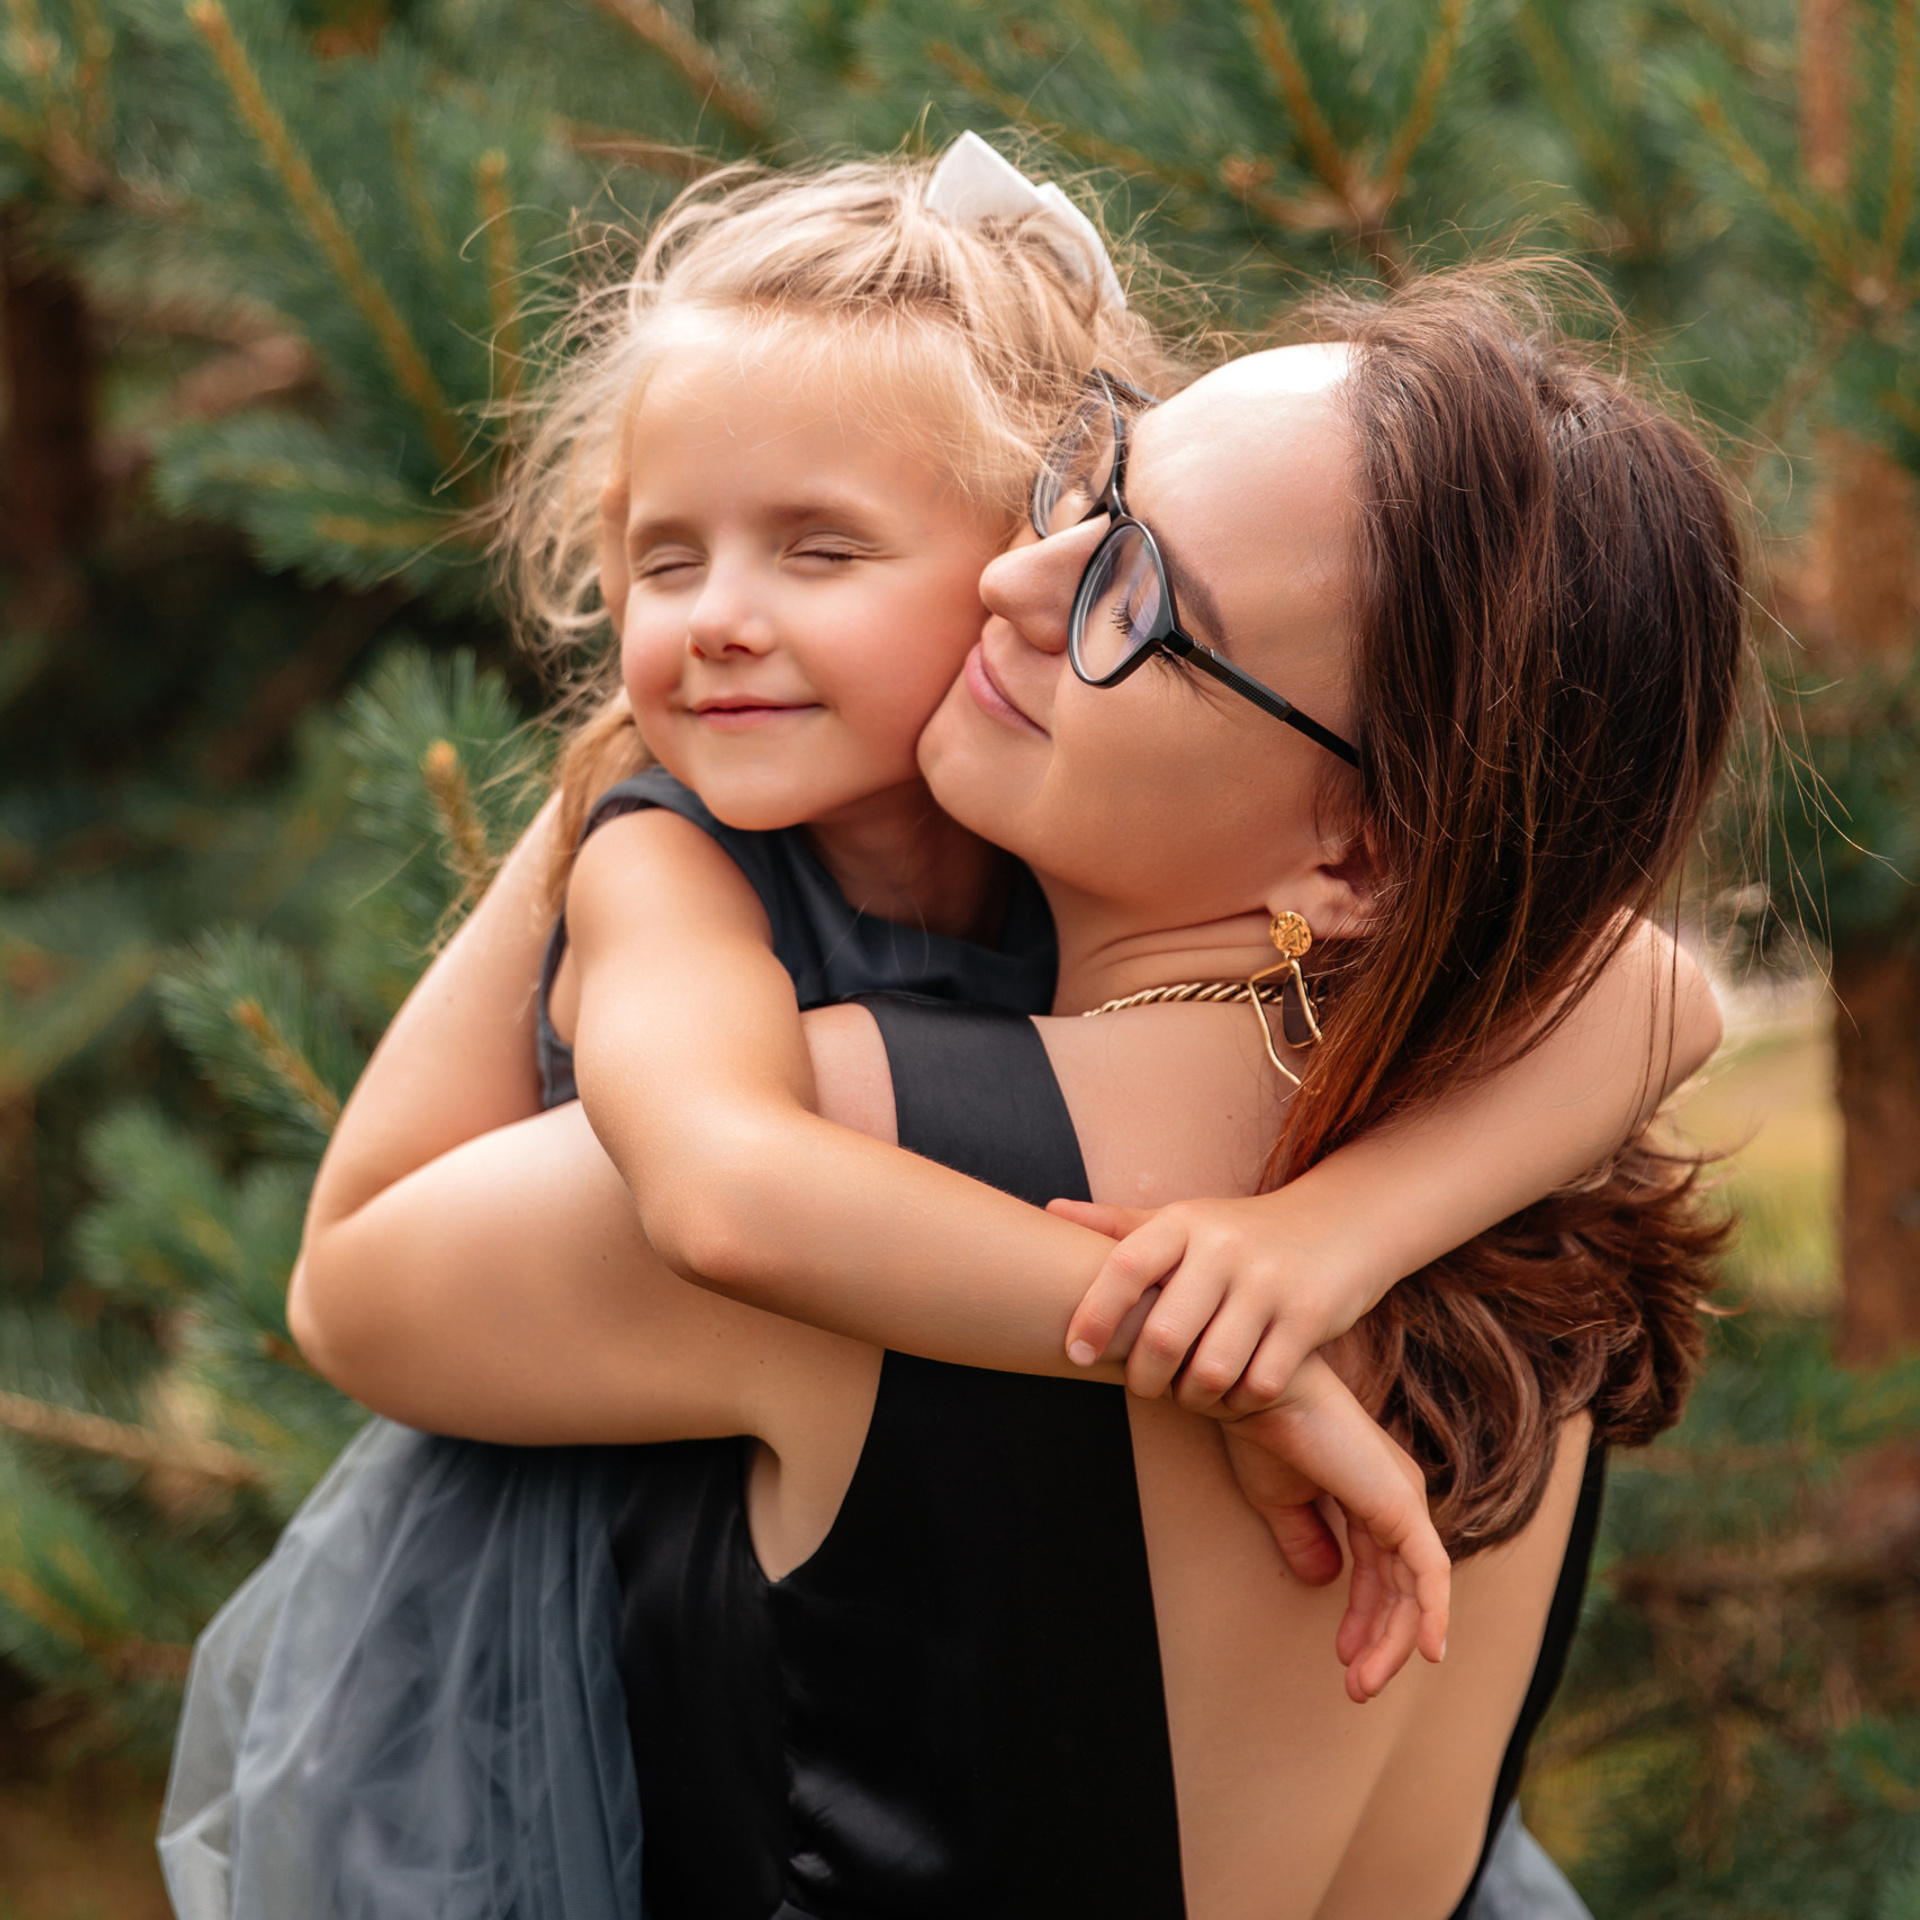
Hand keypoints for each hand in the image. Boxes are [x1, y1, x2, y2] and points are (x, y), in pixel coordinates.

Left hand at [1049, 1195, 1358, 1413]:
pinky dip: (1240, 1401)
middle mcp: (1225, 1248)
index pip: (1126, 1266)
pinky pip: (1259, 1383)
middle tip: (1145, 1386)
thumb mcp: (1184, 1220)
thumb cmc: (1240, 1232)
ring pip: (1211, 1371)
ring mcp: (1270, 1282)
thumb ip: (1119, 1224)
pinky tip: (1234, 1392)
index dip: (1094, 1313)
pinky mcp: (1309, 1317)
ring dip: (1193, 1398)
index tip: (1076, 1353)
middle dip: (1145, 1377)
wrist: (1340, 1223)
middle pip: (1164, 1336)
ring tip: (1189, 1392)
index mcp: (1185, 1222)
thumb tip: (1050, 1211)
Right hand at [1222, 1358, 1450, 1702]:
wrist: (1260, 1396)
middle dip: (1381, 1640)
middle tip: (1357, 1687)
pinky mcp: (1402, 1506)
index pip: (1381, 1571)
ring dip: (1394, 1641)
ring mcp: (1404, 1500)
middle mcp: (1396, 1497)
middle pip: (1401, 1587)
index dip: (1365, 1618)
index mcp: (1370, 1493)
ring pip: (1415, 1589)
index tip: (1342, 1658)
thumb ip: (1304, 1541)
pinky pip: (1430, 1571)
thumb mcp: (1280, 1503)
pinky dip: (1432, 1614)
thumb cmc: (1265, 1437)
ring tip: (1364, 1682)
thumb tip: (1322, 1582)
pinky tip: (1424, 1653)